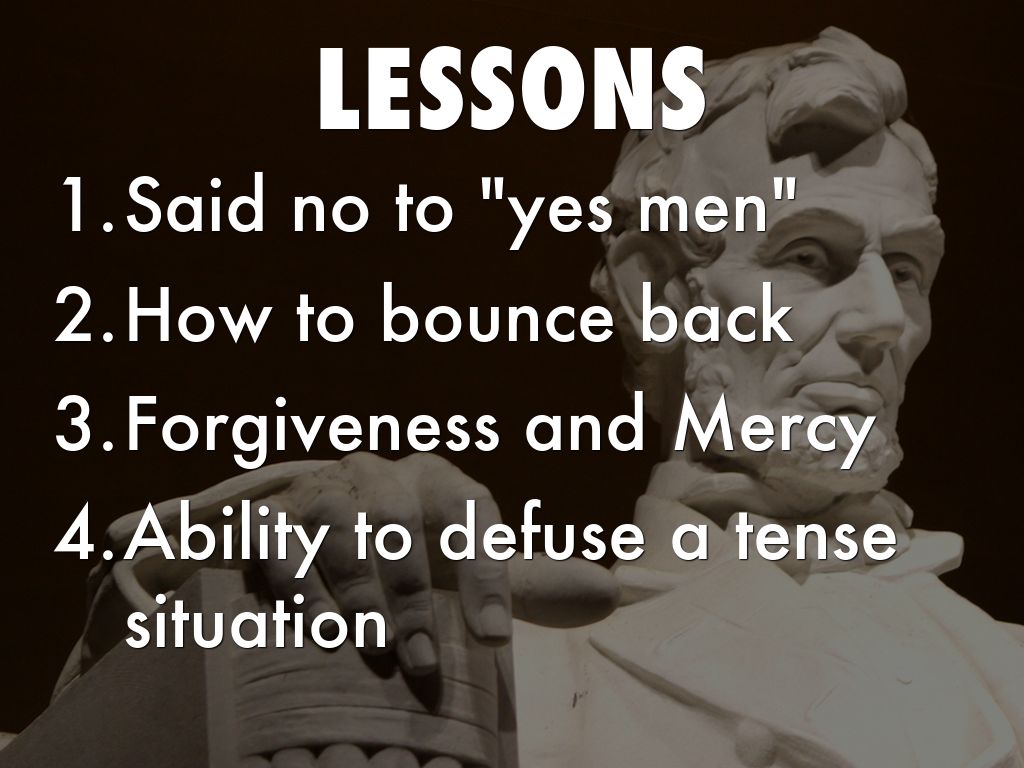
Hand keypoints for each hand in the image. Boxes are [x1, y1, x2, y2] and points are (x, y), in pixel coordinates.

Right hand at [253, 453, 618, 676]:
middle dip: (414, 595)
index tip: (493, 639)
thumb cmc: (406, 556)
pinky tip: (319, 629)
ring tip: (373, 648)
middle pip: (400, 519)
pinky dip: (299, 585)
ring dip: (359, 590)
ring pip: (340, 524)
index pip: (471, 510)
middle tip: (426, 660)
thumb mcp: (464, 567)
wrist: (314, 535)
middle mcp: (380, 475)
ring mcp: (323, 491)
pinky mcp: (271, 519)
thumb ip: (525, 582)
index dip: (485, 573)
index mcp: (436, 479)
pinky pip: (280, 542)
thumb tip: (610, 594)